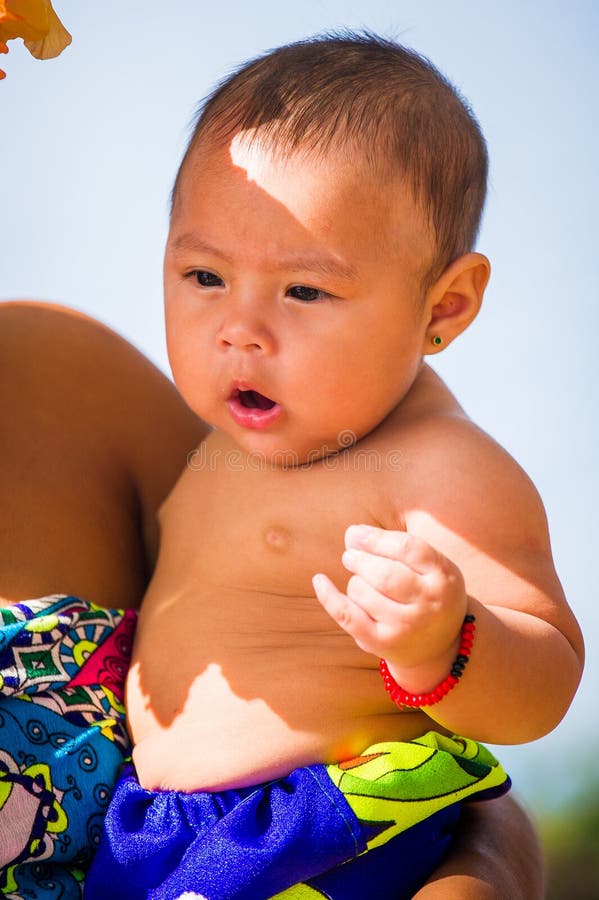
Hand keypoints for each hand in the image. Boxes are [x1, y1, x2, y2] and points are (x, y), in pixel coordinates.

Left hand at [312, 524, 467, 690]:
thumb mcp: (427, 566)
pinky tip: (319, 580)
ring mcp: (406, 626)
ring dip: (355, 581)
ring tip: (361, 582)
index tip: (356, 533)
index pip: (407, 548)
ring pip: (363, 592)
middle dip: (359, 559)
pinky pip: (348, 616)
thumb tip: (352, 535)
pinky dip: (329, 597)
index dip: (376, 538)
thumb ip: (393, 547)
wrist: (437, 648)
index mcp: (445, 577)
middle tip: (350, 556)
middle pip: (384, 573)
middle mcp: (429, 604)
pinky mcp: (383, 643)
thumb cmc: (426, 592)